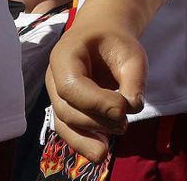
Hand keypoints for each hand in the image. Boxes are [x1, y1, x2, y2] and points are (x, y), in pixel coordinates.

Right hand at [46, 0, 147, 162]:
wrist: (102, 35)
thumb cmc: (115, 42)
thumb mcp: (131, 51)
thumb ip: (133, 78)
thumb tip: (134, 107)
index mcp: (64, 56)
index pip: (72, 86)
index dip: (96, 102)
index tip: (123, 110)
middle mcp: (53, 78)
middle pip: (67, 109)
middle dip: (96, 121)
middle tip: (125, 124)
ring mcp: (56, 95)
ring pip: (63, 124)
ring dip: (86, 139)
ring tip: (107, 150)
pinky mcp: (65, 108)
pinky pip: (68, 129)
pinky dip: (82, 142)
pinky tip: (99, 152)